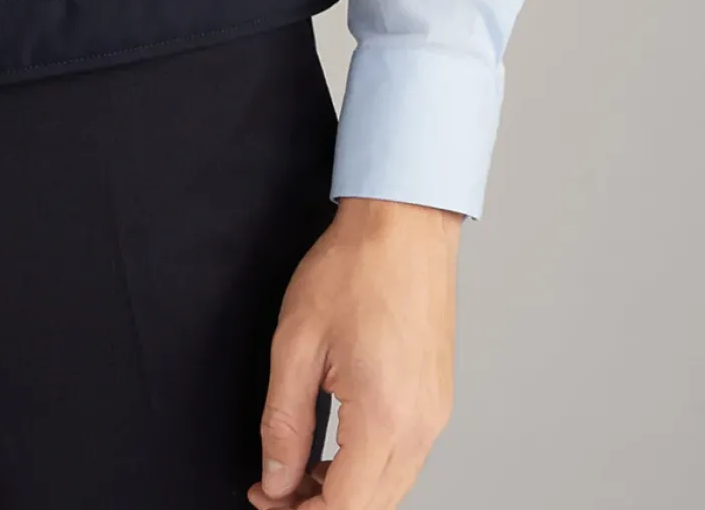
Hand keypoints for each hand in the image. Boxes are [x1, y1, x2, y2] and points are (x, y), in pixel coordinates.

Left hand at [247, 196, 461, 508]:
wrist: (404, 223)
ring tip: (299, 469)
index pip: (346, 507)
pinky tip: (336, 451)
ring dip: (346, 492)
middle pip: (372, 507)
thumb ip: (283, 422)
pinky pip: (404, 459)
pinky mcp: (438, 400)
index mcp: (386, 417)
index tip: (266, 499)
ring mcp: (436, 414)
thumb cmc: (355, 267)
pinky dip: (368, 468)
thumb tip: (276, 478)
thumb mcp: (297, 344)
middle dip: (320, 508)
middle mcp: (421, 426)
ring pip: (391, 488)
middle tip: (275, 487)